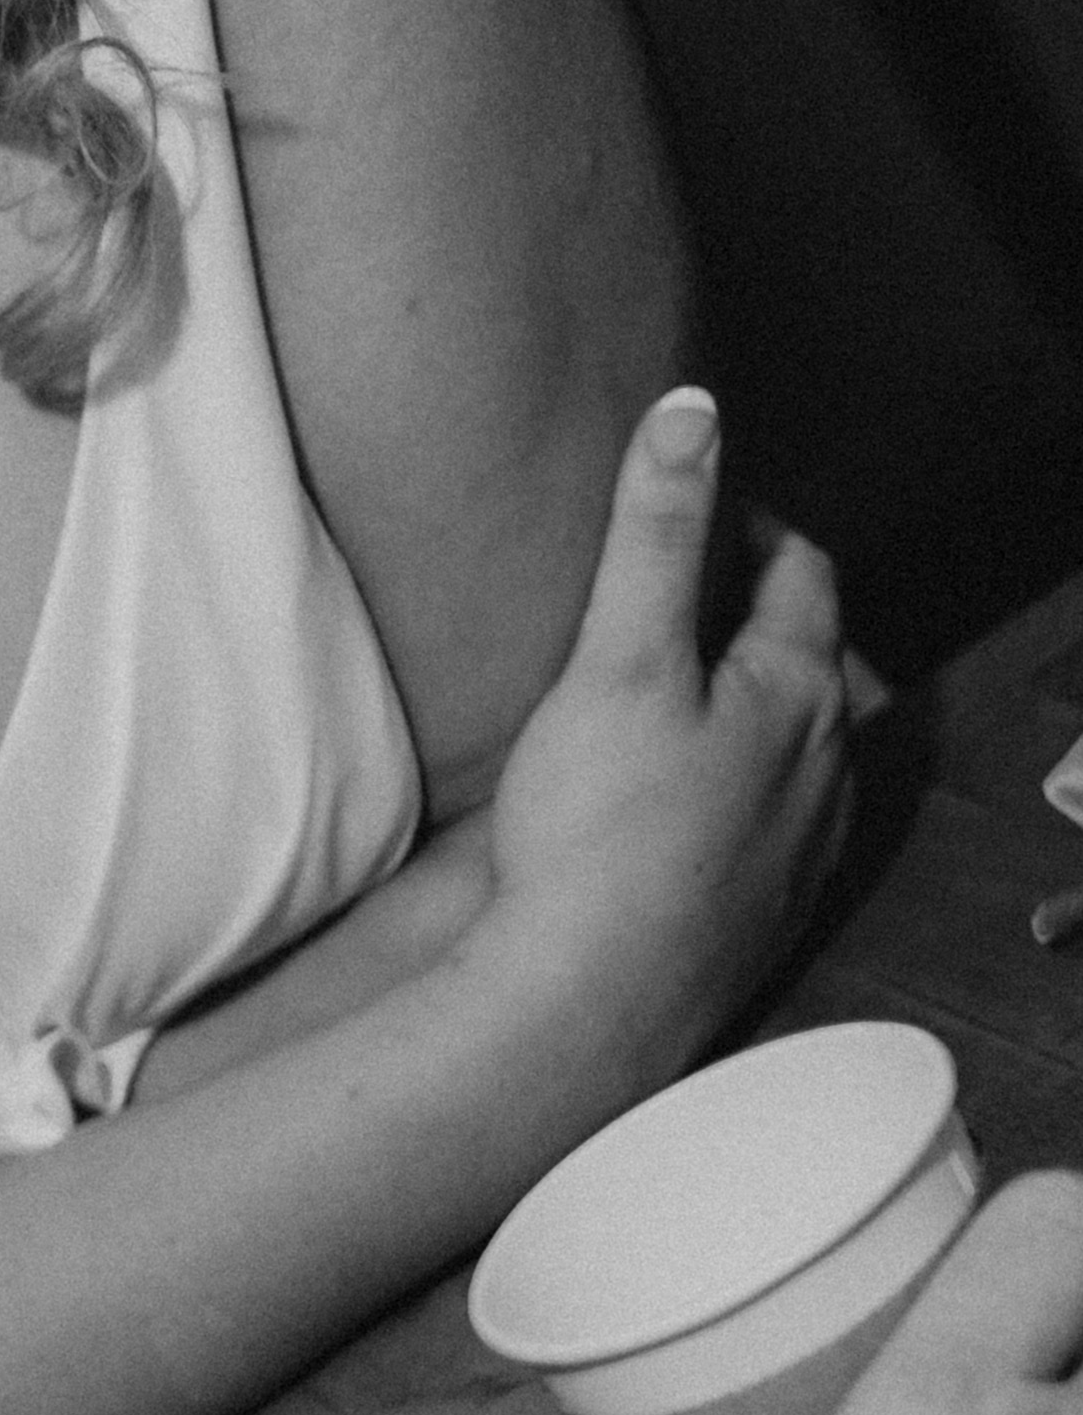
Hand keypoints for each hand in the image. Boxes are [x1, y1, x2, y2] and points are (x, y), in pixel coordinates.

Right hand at [475, 389, 848, 1066]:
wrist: (587, 1006)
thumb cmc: (602, 831)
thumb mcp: (620, 657)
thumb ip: (657, 530)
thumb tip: (693, 408)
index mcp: (801, 692)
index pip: (801, 569)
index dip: (748, 523)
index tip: (687, 510)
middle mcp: (826, 769)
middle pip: (810, 657)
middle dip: (753, 614)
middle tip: (675, 595)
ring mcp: (803, 849)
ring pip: (798, 746)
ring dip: (750, 707)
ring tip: (675, 693)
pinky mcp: (765, 913)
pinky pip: (771, 822)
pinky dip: (736, 788)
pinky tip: (677, 804)